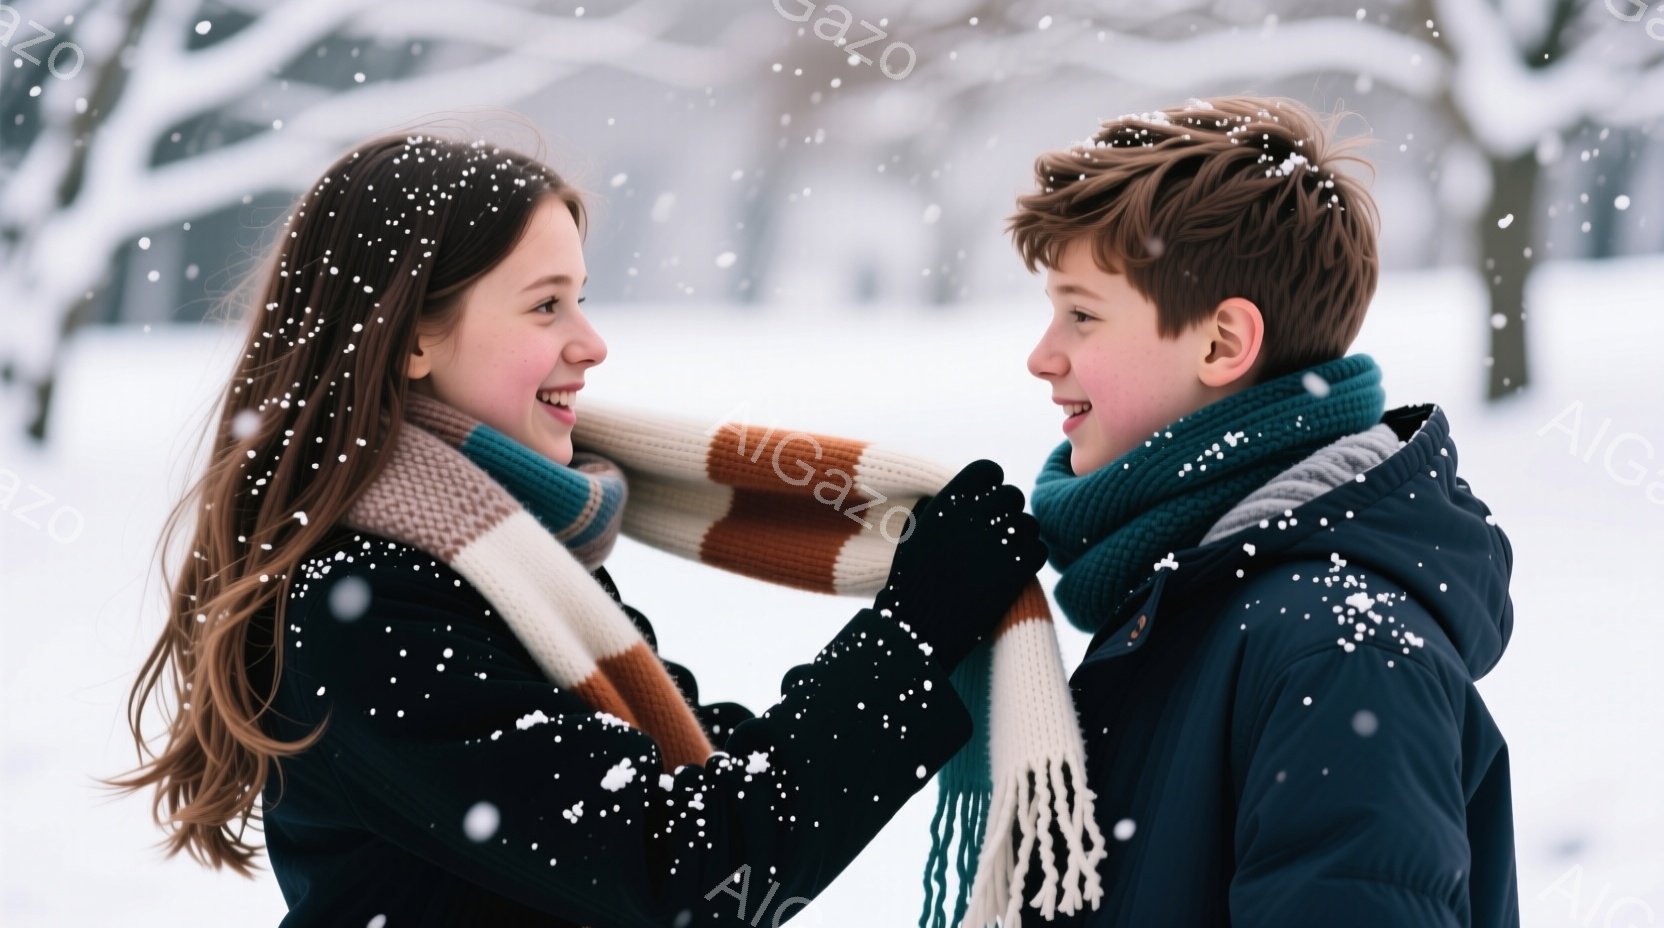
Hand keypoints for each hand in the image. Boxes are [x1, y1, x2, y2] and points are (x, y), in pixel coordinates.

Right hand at [873, 460, 1045, 669]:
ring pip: (1029, 523)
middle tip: (1001, 531)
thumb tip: (952, 493)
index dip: (993, 484)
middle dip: (1009, 511)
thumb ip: (935, 508)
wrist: (918, 629)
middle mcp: (972, 518)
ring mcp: (996, 544)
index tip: (989, 500)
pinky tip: (1017, 567)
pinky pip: (1039, 549)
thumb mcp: (914, 535)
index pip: (987, 470)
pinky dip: (1032, 557)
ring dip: (1023, 535)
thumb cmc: (913, 582)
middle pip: (1013, 495)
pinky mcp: (1015, 571)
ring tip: (1008, 551)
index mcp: (947, 504)